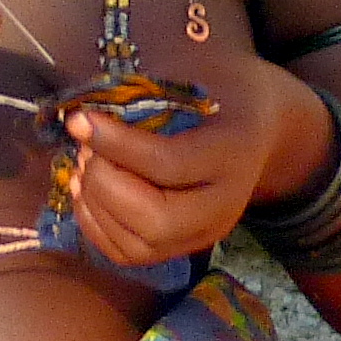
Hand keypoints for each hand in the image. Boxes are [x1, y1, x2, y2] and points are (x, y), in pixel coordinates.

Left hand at [66, 52, 326, 271]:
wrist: (261, 132)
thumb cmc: (219, 96)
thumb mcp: (194, 85)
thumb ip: (145, 102)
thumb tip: (83, 121)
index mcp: (233, 152)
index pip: (168, 164)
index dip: (115, 145)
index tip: (80, 120)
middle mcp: (225, 205)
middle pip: (156, 220)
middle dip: (106, 184)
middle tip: (85, 149)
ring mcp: (205, 234)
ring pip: (139, 245)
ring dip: (95, 205)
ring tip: (83, 166)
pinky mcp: (183, 249)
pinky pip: (127, 255)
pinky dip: (95, 224)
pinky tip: (85, 191)